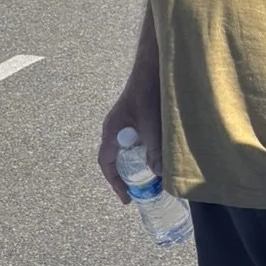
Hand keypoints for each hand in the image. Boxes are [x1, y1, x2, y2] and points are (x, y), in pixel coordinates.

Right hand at [98, 82, 162, 205]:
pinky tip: (159, 156)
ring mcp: (125, 123)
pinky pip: (136, 141)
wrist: (153, 67)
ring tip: (152, 178)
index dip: (115, 182)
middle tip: (141, 191)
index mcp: (111, 131)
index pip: (106, 163)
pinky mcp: (136, 118)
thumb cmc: (147, 93)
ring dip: (138, 164)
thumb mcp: (152, 126)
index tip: (126, 197)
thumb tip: (160, 176)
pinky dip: (145, 152)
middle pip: (116, 159)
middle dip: (127, 177)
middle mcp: (115, 129)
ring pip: (128, 151)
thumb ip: (154, 151)